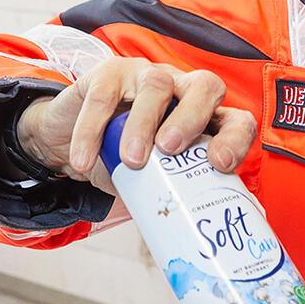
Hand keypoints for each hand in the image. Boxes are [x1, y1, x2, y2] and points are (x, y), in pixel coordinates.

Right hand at [15, 58, 257, 194]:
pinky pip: (104, 96)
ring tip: (131, 160)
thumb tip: (176, 229)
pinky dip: (92, 130)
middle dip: (192, 118)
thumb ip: (164, 192)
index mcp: (203, 117)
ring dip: (143, 124)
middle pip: (205, 87)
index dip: (236, 138)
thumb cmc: (121, 160)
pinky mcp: (108, 74)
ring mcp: (146, 76)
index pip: (236, 120)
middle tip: (169, 150)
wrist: (68, 140)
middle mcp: (182, 89)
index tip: (220, 164)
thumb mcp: (148, 178)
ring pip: (156, 85)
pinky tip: (84, 160)